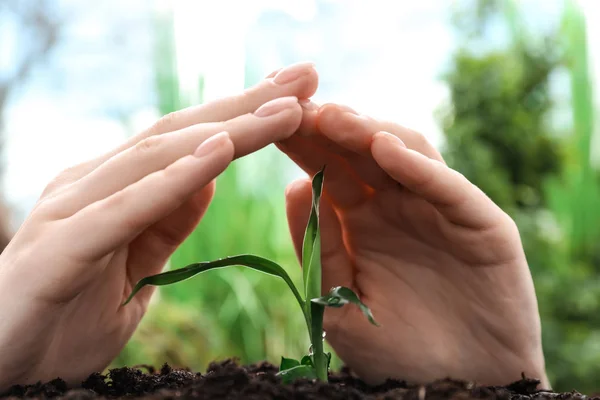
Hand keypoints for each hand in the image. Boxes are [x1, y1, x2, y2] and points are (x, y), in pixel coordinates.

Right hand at [0, 62, 317, 388]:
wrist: (1, 372)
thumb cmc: (66, 319)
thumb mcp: (137, 267)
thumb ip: (166, 219)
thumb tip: (207, 172)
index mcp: (114, 188)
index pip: (190, 140)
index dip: (245, 114)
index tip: (298, 93)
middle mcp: (92, 184)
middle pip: (182, 134)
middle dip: (249, 104)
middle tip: (307, 75)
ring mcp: (72, 210)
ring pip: (160, 159)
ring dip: (228, 131)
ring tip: (285, 109)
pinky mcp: (60, 249)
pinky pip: (125, 209)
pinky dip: (173, 180)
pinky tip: (219, 154)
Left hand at [278, 102, 549, 387]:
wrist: (461, 386)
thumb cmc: (396, 350)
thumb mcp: (340, 304)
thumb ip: (319, 249)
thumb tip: (293, 187)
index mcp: (360, 220)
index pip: (326, 168)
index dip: (299, 144)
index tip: (267, 119)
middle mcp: (397, 205)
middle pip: (360, 152)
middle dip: (328, 127)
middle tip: (296, 105)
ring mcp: (437, 208)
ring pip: (404, 154)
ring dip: (368, 133)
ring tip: (333, 118)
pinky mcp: (479, 221)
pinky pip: (446, 187)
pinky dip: (418, 167)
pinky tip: (385, 150)